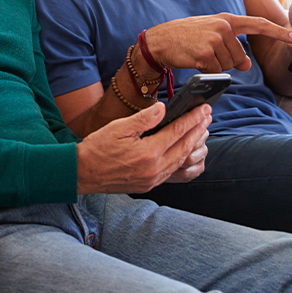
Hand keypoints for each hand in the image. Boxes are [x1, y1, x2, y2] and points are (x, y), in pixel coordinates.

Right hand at [76, 102, 212, 193]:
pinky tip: (185, 150)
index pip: (178, 131)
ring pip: (181, 160)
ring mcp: (153, 179)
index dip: (193, 118)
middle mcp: (154, 168)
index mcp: (148, 152)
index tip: (205, 108)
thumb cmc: (98, 147)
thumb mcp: (118, 128)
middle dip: (198, 130)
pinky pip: (172, 170)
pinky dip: (182, 158)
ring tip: (201, 130)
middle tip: (208, 116)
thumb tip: (163, 108)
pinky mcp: (149, 184)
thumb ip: (143, 118)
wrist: (83, 173)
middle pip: (184, 146)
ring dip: (194, 144)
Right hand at [145, 14, 291, 72]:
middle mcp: (223, 27)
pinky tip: (194, 60)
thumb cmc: (185, 37)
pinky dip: (206, 70)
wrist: (160, 41)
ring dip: (215, 66)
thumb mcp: (211, 36)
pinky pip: (215, 70)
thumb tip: (246, 65)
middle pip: (239, 56)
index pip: (258, 24)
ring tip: (199, 54)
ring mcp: (214, 40)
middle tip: (207, 53)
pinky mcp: (205, 53)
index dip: (278, 32)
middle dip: (227, 61)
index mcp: (226, 19)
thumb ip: (231, 46)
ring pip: (228, 65)